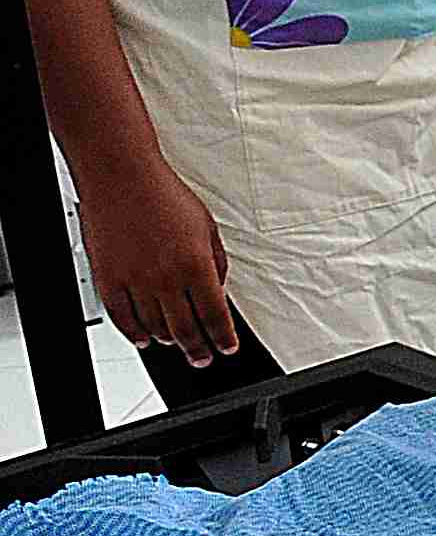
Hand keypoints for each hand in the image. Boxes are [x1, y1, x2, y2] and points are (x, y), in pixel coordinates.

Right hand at [80, 153, 240, 362]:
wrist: (121, 177)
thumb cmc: (164, 195)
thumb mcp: (208, 227)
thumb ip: (216, 263)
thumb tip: (219, 290)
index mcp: (196, 265)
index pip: (215, 316)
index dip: (223, 338)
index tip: (226, 348)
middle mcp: (166, 278)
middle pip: (185, 330)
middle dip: (198, 350)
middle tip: (202, 358)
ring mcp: (135, 281)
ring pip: (154, 328)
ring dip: (168, 342)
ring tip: (176, 345)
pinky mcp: (108, 279)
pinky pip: (121, 317)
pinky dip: (134, 333)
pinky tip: (143, 337)